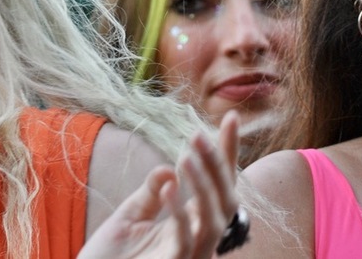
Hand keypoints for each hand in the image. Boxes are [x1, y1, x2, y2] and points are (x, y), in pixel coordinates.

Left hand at [78, 112, 240, 258]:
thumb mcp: (131, 215)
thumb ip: (152, 192)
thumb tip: (170, 167)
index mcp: (190, 224)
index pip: (218, 184)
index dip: (227, 152)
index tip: (230, 117)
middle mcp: (197, 239)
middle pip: (226, 199)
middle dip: (218, 164)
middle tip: (198, 133)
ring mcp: (189, 255)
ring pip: (213, 219)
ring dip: (203, 184)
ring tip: (187, 155)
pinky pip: (184, 240)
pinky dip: (179, 211)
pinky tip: (170, 185)